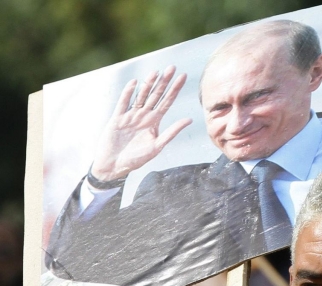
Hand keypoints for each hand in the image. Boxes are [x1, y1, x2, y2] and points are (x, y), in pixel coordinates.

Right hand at [90, 66, 192, 181]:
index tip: (183, 77)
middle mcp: (143, 116)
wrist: (114, 165)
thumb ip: (172, 132)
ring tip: (156, 72)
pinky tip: (135, 83)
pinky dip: (129, 93)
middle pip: (156, 95)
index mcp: (154, 122)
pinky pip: (123, 103)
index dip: (175, 89)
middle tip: (172, 67)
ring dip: (148, 84)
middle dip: (164, 82)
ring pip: (141, 96)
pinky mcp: (117, 118)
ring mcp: (130, 115)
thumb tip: (189, 119)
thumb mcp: (157, 146)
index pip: (167, 102)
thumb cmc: (136, 159)